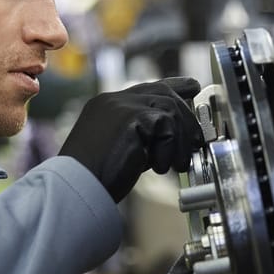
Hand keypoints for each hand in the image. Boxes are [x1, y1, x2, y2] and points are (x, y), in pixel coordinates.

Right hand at [59, 77, 203, 201]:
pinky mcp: (130, 117)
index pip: (148, 87)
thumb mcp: (122, 149)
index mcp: (108, 105)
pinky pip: (166, 125)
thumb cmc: (95, 177)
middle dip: (187, 117)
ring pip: (170, 108)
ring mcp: (121, 105)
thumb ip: (143, 136)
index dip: (174, 86)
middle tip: (197, 141)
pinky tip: (158, 167)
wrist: (76, 187)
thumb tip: (173, 136)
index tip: (193, 88)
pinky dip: (169, 149)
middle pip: (164, 92)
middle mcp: (114, 100)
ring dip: (181, 140)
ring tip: (178, 164)